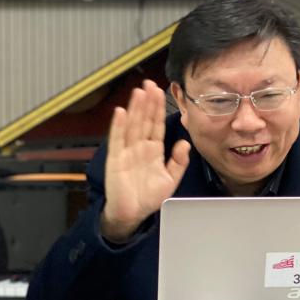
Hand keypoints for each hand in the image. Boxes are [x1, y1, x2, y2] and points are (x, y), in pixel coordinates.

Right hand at [101, 80, 190, 242]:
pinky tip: (120, 112)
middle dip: (147, 102)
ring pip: (132, 126)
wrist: (132, 215)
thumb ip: (178, 162)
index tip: (161, 92)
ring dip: (135, 109)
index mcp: (153, 150)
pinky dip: (118, 127)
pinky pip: (117, 141)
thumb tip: (184, 143)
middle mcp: (139, 147)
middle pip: (144, 121)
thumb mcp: (170, 179)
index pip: (156, 125)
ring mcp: (126, 152)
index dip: (158, 109)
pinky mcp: (115, 160)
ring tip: (138, 92)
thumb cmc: (148, 197)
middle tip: (150, 84)